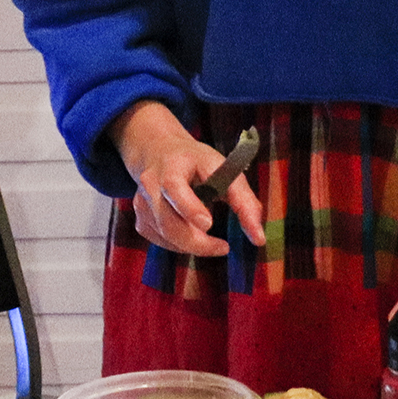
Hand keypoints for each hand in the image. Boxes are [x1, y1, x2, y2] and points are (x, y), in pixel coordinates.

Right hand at [116, 102, 265, 258]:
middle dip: (197, 242)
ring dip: (191, 244)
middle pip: (168, 221)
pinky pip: (159, 240)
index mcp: (172, 165)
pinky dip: (179, 244)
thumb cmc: (196, 161)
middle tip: (223, 248)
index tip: (208, 224)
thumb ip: (244, 201)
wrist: (159, 150)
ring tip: (212, 242)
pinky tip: (191, 234)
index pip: (174, 187)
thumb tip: (258, 239)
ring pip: (164, 235)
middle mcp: (151, 183)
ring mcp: (141, 201)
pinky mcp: (140, 217)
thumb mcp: (224, 169)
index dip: (189, 207)